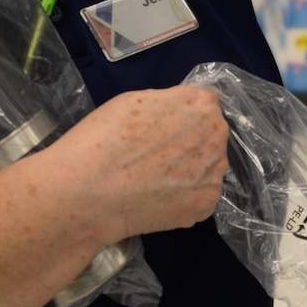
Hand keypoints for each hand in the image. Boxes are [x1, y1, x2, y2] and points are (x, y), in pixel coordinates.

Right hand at [47, 84, 228, 243]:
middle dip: (190, 142)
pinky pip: (198, 196)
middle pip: (210, 136)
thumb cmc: (105, 137)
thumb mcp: (138, 99)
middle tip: (157, 155)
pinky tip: (158, 197)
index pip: (203, 105)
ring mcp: (214, 176)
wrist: (89, 191)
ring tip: (156, 179)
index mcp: (202, 105)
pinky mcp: (205, 207)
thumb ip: (172, 102)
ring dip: (190, 170)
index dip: (181, 115)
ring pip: (207, 167)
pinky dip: (183, 197)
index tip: (162, 127)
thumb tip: (182, 113)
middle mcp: (217, 139)